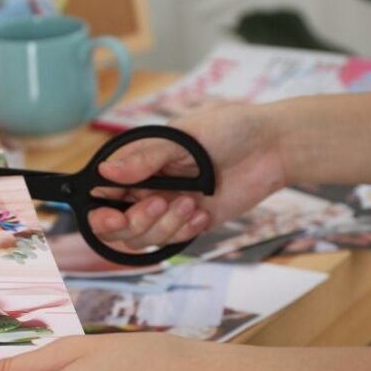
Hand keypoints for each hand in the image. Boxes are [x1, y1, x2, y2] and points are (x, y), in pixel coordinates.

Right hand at [89, 103, 286, 250]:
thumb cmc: (227, 130)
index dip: (98, 210)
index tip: (111, 215)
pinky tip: (202, 214)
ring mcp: (166, 207)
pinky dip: (184, 231)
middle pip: (117, 224)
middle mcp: (145, 187)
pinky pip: (172, 241)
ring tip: (191, 202)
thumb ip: (144, 158)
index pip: (100, 192)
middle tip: (158, 204)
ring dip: (165, 225)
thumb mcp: (182, 137)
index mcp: (136, 163)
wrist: (272, 147)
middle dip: (134, 222)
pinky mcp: (189, 223)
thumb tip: (105, 171)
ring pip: (143, 237)